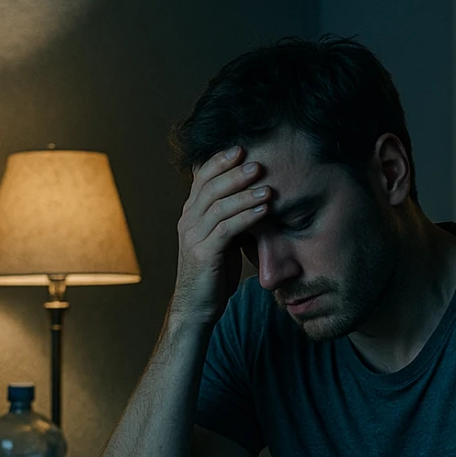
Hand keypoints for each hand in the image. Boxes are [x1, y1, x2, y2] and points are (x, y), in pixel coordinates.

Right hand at [172, 146, 269, 325]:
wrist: (197, 308)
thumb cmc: (215, 274)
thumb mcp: (223, 240)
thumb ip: (232, 218)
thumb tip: (258, 196)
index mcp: (190, 214)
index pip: (201, 177)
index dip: (219, 161)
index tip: (242, 148)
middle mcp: (187, 221)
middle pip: (209, 187)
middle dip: (235, 172)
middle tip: (258, 162)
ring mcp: (192, 237)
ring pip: (218, 206)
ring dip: (245, 194)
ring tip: (268, 187)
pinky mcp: (202, 255)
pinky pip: (226, 230)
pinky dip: (246, 217)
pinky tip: (263, 210)